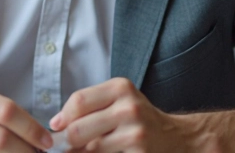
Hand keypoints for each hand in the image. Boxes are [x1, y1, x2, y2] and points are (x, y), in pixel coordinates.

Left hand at [49, 78, 210, 152]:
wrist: (178, 139)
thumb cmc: (139, 119)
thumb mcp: (119, 100)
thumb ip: (89, 106)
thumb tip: (56, 124)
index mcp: (121, 88)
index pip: (78, 101)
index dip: (62, 117)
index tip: (56, 127)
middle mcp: (130, 108)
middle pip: (79, 129)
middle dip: (64, 141)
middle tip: (60, 146)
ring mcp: (136, 134)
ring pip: (89, 149)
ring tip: (79, 150)